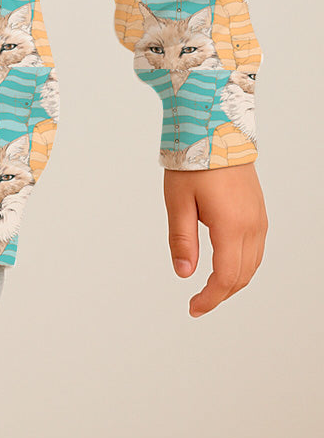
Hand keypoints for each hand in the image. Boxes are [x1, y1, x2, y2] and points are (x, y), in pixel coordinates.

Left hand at [164, 164, 266, 316]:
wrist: (216, 129)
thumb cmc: (195, 162)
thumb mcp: (178, 202)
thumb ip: (182, 240)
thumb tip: (184, 273)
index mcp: (231, 226)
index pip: (226, 278)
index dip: (210, 298)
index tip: (193, 307)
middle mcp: (251, 226)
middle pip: (242, 276)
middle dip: (221, 294)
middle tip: (198, 302)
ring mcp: (259, 218)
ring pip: (253, 264)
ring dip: (234, 281)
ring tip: (210, 287)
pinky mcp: (259, 210)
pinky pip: (256, 248)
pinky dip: (243, 264)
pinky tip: (226, 263)